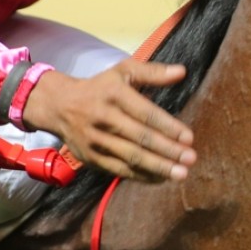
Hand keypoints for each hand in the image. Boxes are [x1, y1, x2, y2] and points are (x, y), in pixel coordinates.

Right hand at [21, 59, 195, 181]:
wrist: (59, 105)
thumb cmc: (100, 87)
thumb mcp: (123, 71)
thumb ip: (153, 72)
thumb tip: (182, 72)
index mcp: (114, 94)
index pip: (145, 113)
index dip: (168, 127)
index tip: (189, 138)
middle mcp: (103, 117)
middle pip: (140, 138)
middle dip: (167, 150)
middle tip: (190, 159)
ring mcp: (95, 140)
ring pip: (130, 157)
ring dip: (157, 167)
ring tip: (180, 173)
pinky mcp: (91, 158)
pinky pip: (119, 170)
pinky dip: (141, 176)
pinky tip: (161, 178)